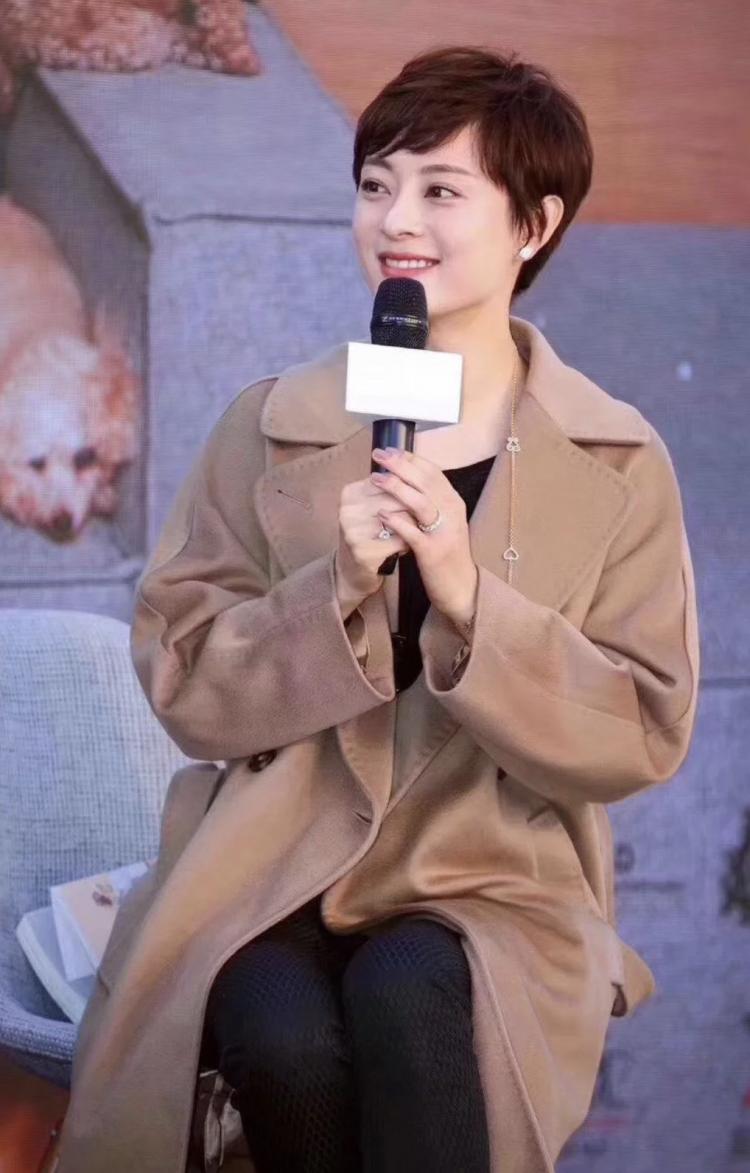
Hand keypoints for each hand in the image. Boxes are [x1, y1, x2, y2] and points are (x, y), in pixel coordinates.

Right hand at [335, 468, 409, 608]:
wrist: (354, 570)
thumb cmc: (371, 534)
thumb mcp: (373, 506)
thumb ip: (390, 487)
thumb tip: (420, 468)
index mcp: (350, 493)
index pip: (391, 481)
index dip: (411, 489)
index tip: (418, 498)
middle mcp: (347, 510)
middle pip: (397, 499)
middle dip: (415, 508)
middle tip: (423, 516)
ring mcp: (353, 532)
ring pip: (402, 520)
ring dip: (415, 526)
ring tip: (415, 532)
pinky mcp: (363, 553)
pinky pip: (401, 541)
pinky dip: (410, 544)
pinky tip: (407, 547)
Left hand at [369, 446, 478, 625]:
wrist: (460, 587)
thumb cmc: (446, 553)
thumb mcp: (444, 522)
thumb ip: (429, 502)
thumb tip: (406, 480)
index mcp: (453, 502)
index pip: (433, 472)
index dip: (410, 459)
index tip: (390, 450)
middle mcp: (452, 513)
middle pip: (425, 481)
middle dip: (400, 465)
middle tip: (378, 455)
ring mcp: (444, 532)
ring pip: (420, 502)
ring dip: (396, 487)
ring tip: (375, 478)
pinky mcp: (433, 551)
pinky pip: (413, 532)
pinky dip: (396, 520)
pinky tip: (380, 513)